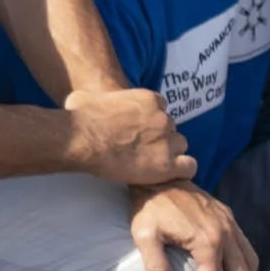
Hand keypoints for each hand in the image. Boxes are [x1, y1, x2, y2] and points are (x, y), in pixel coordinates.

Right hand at [66, 87, 194, 186]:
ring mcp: (167, 141)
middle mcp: (163, 118)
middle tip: (140, 148)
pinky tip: (166, 174)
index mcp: (148, 100)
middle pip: (171, 128)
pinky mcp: (168, 165)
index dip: (149, 121)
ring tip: (149, 163)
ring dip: (168, 153)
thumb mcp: (87, 96)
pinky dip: (180, 171)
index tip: (138, 130)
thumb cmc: (80, 117)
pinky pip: (189, 167)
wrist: (81, 140)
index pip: (161, 108)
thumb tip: (89, 101)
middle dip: (158, 138)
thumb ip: (100, 98)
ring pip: (180, 146)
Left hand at [128, 181, 253, 270]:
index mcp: (207, 240)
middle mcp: (226, 233)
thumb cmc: (148, 206)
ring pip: (250, 265)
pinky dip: (247, 270)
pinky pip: (247, 250)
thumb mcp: (143, 235)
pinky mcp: (229, 218)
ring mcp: (231, 224)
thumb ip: (156, 267)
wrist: (157, 174)